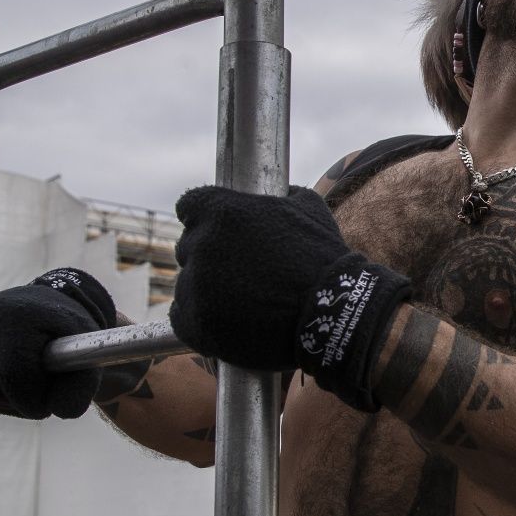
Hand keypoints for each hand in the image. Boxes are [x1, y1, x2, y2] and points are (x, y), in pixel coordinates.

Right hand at [0, 269, 114, 418]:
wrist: (44, 306)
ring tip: (24, 385)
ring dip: (0, 399)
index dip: (32, 400)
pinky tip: (5, 381)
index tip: (47, 404)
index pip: (14, 376)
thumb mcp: (88, 353)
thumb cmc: (66, 332)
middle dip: (18, 401)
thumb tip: (64, 412)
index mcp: (17, 316)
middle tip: (37, 395)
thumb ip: (83, 385)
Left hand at [169, 186, 409, 405]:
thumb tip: (282, 193)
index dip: (206, 219)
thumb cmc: (324, 259)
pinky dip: (198, 319)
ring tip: (241, 301)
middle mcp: (203, 244)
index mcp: (222, 211)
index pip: (190, 206)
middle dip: (210, 256)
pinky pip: (181, 316)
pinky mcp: (196, 322)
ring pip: (187, 283)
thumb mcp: (310, 209)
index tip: (221, 234)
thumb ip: (284, 195)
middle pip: (188, 247)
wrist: (334, 312)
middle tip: (240, 272)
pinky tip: (224, 320)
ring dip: (206, 290)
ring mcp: (196, 285)